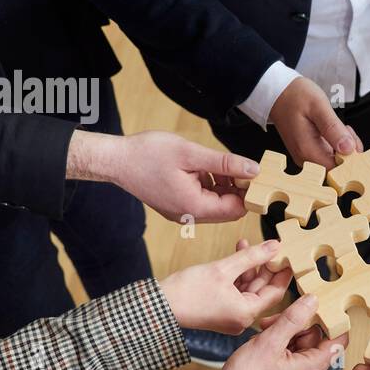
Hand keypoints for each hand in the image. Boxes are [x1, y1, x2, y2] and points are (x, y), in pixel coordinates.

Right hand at [69, 130, 258, 222]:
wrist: (115, 160)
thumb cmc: (147, 154)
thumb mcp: (191, 154)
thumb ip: (225, 163)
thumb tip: (254, 170)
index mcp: (194, 206)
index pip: (236, 209)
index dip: (247, 192)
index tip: (249, 172)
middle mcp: (189, 216)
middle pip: (227, 209)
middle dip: (235, 188)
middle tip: (232, 164)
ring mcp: (181, 213)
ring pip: (215, 204)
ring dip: (221, 186)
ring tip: (213, 164)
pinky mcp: (175, 207)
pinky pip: (201, 201)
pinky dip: (207, 186)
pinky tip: (201, 169)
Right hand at [159, 238, 290, 333]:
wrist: (158, 306)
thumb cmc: (187, 291)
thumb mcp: (223, 268)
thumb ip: (252, 256)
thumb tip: (275, 247)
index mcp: (246, 313)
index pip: (276, 292)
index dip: (283, 272)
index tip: (289, 256)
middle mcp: (242, 319)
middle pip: (262, 290)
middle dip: (265, 267)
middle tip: (271, 247)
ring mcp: (231, 316)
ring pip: (249, 288)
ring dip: (249, 267)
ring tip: (249, 245)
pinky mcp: (221, 311)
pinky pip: (236, 291)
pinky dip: (238, 275)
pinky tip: (237, 255)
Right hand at [196, 294, 338, 369]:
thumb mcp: (270, 341)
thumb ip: (293, 319)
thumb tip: (313, 301)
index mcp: (314, 366)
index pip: (339, 338)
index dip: (332, 319)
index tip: (317, 305)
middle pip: (315, 337)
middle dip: (296, 323)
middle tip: (273, 321)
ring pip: (299, 342)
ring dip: (282, 332)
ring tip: (262, 332)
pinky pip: (289, 352)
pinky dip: (277, 343)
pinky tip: (260, 342)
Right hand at [268, 76, 362, 168]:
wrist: (277, 92)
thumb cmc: (295, 96)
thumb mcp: (318, 107)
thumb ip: (333, 129)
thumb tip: (348, 149)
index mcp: (307, 149)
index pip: (336, 170)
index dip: (350, 160)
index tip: (353, 141)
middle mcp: (305, 157)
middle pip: (337, 167)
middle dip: (349, 151)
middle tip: (347, 129)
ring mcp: (306, 155)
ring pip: (334, 161)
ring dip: (344, 146)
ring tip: (340, 126)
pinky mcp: (308, 151)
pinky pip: (328, 154)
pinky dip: (337, 143)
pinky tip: (335, 129)